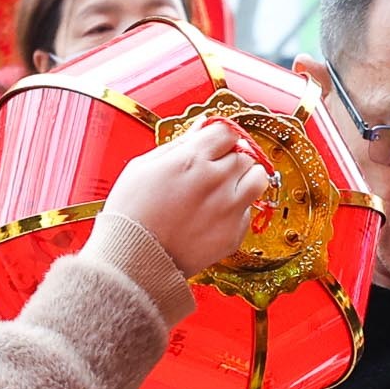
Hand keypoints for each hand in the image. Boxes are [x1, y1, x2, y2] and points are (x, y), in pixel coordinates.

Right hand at [105, 124, 276, 276]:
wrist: (133, 261)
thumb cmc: (131, 214)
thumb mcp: (143, 167)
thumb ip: (179, 143)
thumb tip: (201, 128)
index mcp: (192, 159)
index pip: (226, 131)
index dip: (219, 137)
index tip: (214, 145)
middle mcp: (216, 180)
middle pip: (244, 153)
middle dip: (231, 157)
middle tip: (214, 169)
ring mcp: (229, 208)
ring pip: (258, 178)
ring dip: (246, 178)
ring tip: (226, 187)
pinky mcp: (234, 233)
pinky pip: (248, 211)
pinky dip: (236, 210)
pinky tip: (213, 215)